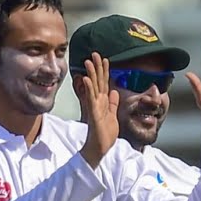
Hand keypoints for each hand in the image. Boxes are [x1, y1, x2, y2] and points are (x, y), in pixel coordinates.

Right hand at [78, 52, 119, 167]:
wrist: (100, 147)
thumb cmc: (105, 133)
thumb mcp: (112, 115)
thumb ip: (112, 104)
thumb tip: (114, 92)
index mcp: (103, 102)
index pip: (104, 83)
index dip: (104, 71)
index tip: (105, 59)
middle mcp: (98, 102)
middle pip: (98, 81)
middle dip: (97, 67)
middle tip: (95, 54)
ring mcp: (95, 107)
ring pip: (93, 87)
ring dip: (91, 74)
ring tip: (88, 61)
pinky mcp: (94, 114)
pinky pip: (91, 100)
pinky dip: (89, 89)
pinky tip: (87, 79)